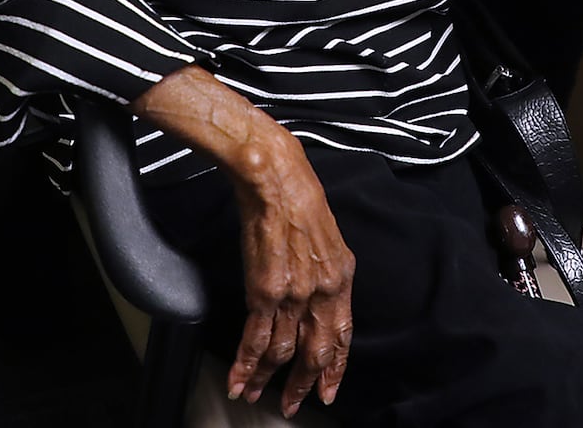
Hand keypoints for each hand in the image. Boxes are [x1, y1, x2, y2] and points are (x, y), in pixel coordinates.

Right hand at [227, 138, 356, 416]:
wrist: (275, 179)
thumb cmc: (299, 196)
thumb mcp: (328, 236)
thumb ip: (326, 270)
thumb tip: (319, 292)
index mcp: (341, 277)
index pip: (343, 334)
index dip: (336, 366)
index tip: (329, 389)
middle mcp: (322, 291)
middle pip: (316, 352)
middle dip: (304, 383)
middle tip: (294, 405)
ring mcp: (294, 295)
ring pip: (283, 352)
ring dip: (267, 379)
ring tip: (254, 395)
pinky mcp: (264, 292)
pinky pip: (256, 339)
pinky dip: (246, 364)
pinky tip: (239, 380)